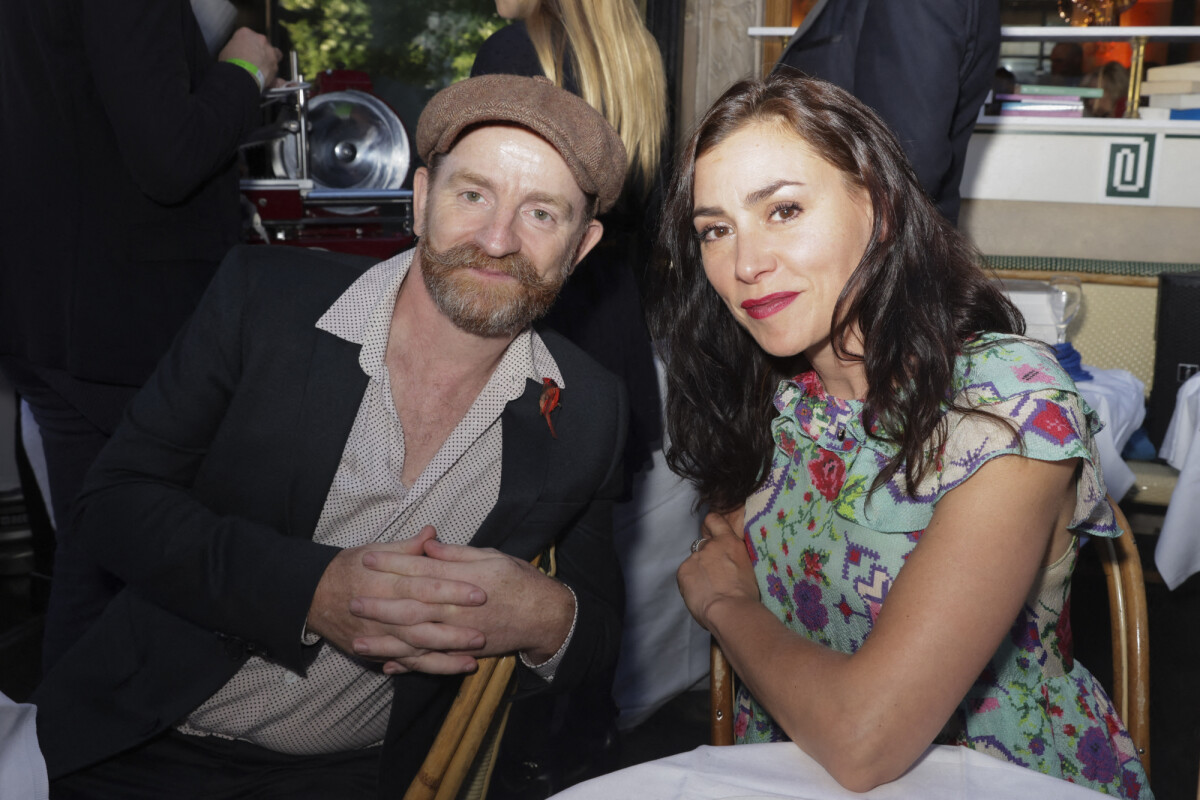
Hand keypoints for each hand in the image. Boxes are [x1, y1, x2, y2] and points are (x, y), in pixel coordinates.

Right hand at [218, 27, 282, 87]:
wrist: (240, 76)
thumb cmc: (231, 64)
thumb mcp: (225, 51)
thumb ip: (234, 48)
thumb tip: (235, 53)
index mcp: (246, 33)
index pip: (247, 35)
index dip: (246, 44)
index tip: (243, 51)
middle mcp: (260, 39)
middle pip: (262, 43)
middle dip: (259, 50)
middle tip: (253, 59)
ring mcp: (270, 52)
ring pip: (275, 53)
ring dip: (270, 58)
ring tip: (263, 68)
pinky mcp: (275, 65)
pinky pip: (276, 69)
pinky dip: (273, 73)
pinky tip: (268, 78)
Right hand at [307, 527, 488, 674]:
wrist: (313, 595)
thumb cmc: (350, 568)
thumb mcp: (376, 551)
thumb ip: (408, 547)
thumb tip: (433, 533)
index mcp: (387, 581)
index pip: (425, 586)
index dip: (452, 590)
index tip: (480, 593)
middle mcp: (382, 611)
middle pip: (421, 622)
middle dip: (453, 630)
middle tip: (483, 632)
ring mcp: (378, 635)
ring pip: (414, 649)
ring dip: (444, 655)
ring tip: (473, 658)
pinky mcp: (375, 651)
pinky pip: (404, 663)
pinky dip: (427, 667)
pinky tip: (450, 668)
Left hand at [353, 535, 574, 672]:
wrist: (545, 616)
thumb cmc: (520, 580)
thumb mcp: (491, 556)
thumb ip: (457, 554)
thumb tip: (429, 545)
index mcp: (460, 581)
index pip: (418, 571)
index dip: (392, 564)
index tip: (367, 559)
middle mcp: (455, 609)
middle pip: (410, 608)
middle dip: (379, 606)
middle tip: (351, 603)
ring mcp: (459, 634)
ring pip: (415, 640)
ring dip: (386, 643)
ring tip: (358, 643)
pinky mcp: (464, 651)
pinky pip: (433, 661)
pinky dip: (410, 665)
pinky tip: (389, 666)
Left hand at [677, 507, 759, 629]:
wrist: (731, 610)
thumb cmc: (746, 595)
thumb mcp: (748, 568)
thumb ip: (735, 559)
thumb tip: (729, 565)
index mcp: (730, 542)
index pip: (714, 520)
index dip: (710, 526)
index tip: (711, 536)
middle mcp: (711, 545)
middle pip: (703, 546)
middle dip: (706, 558)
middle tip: (713, 576)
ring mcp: (695, 557)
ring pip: (693, 563)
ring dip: (698, 573)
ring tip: (707, 591)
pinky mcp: (683, 571)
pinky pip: (685, 575)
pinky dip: (689, 584)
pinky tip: (699, 595)